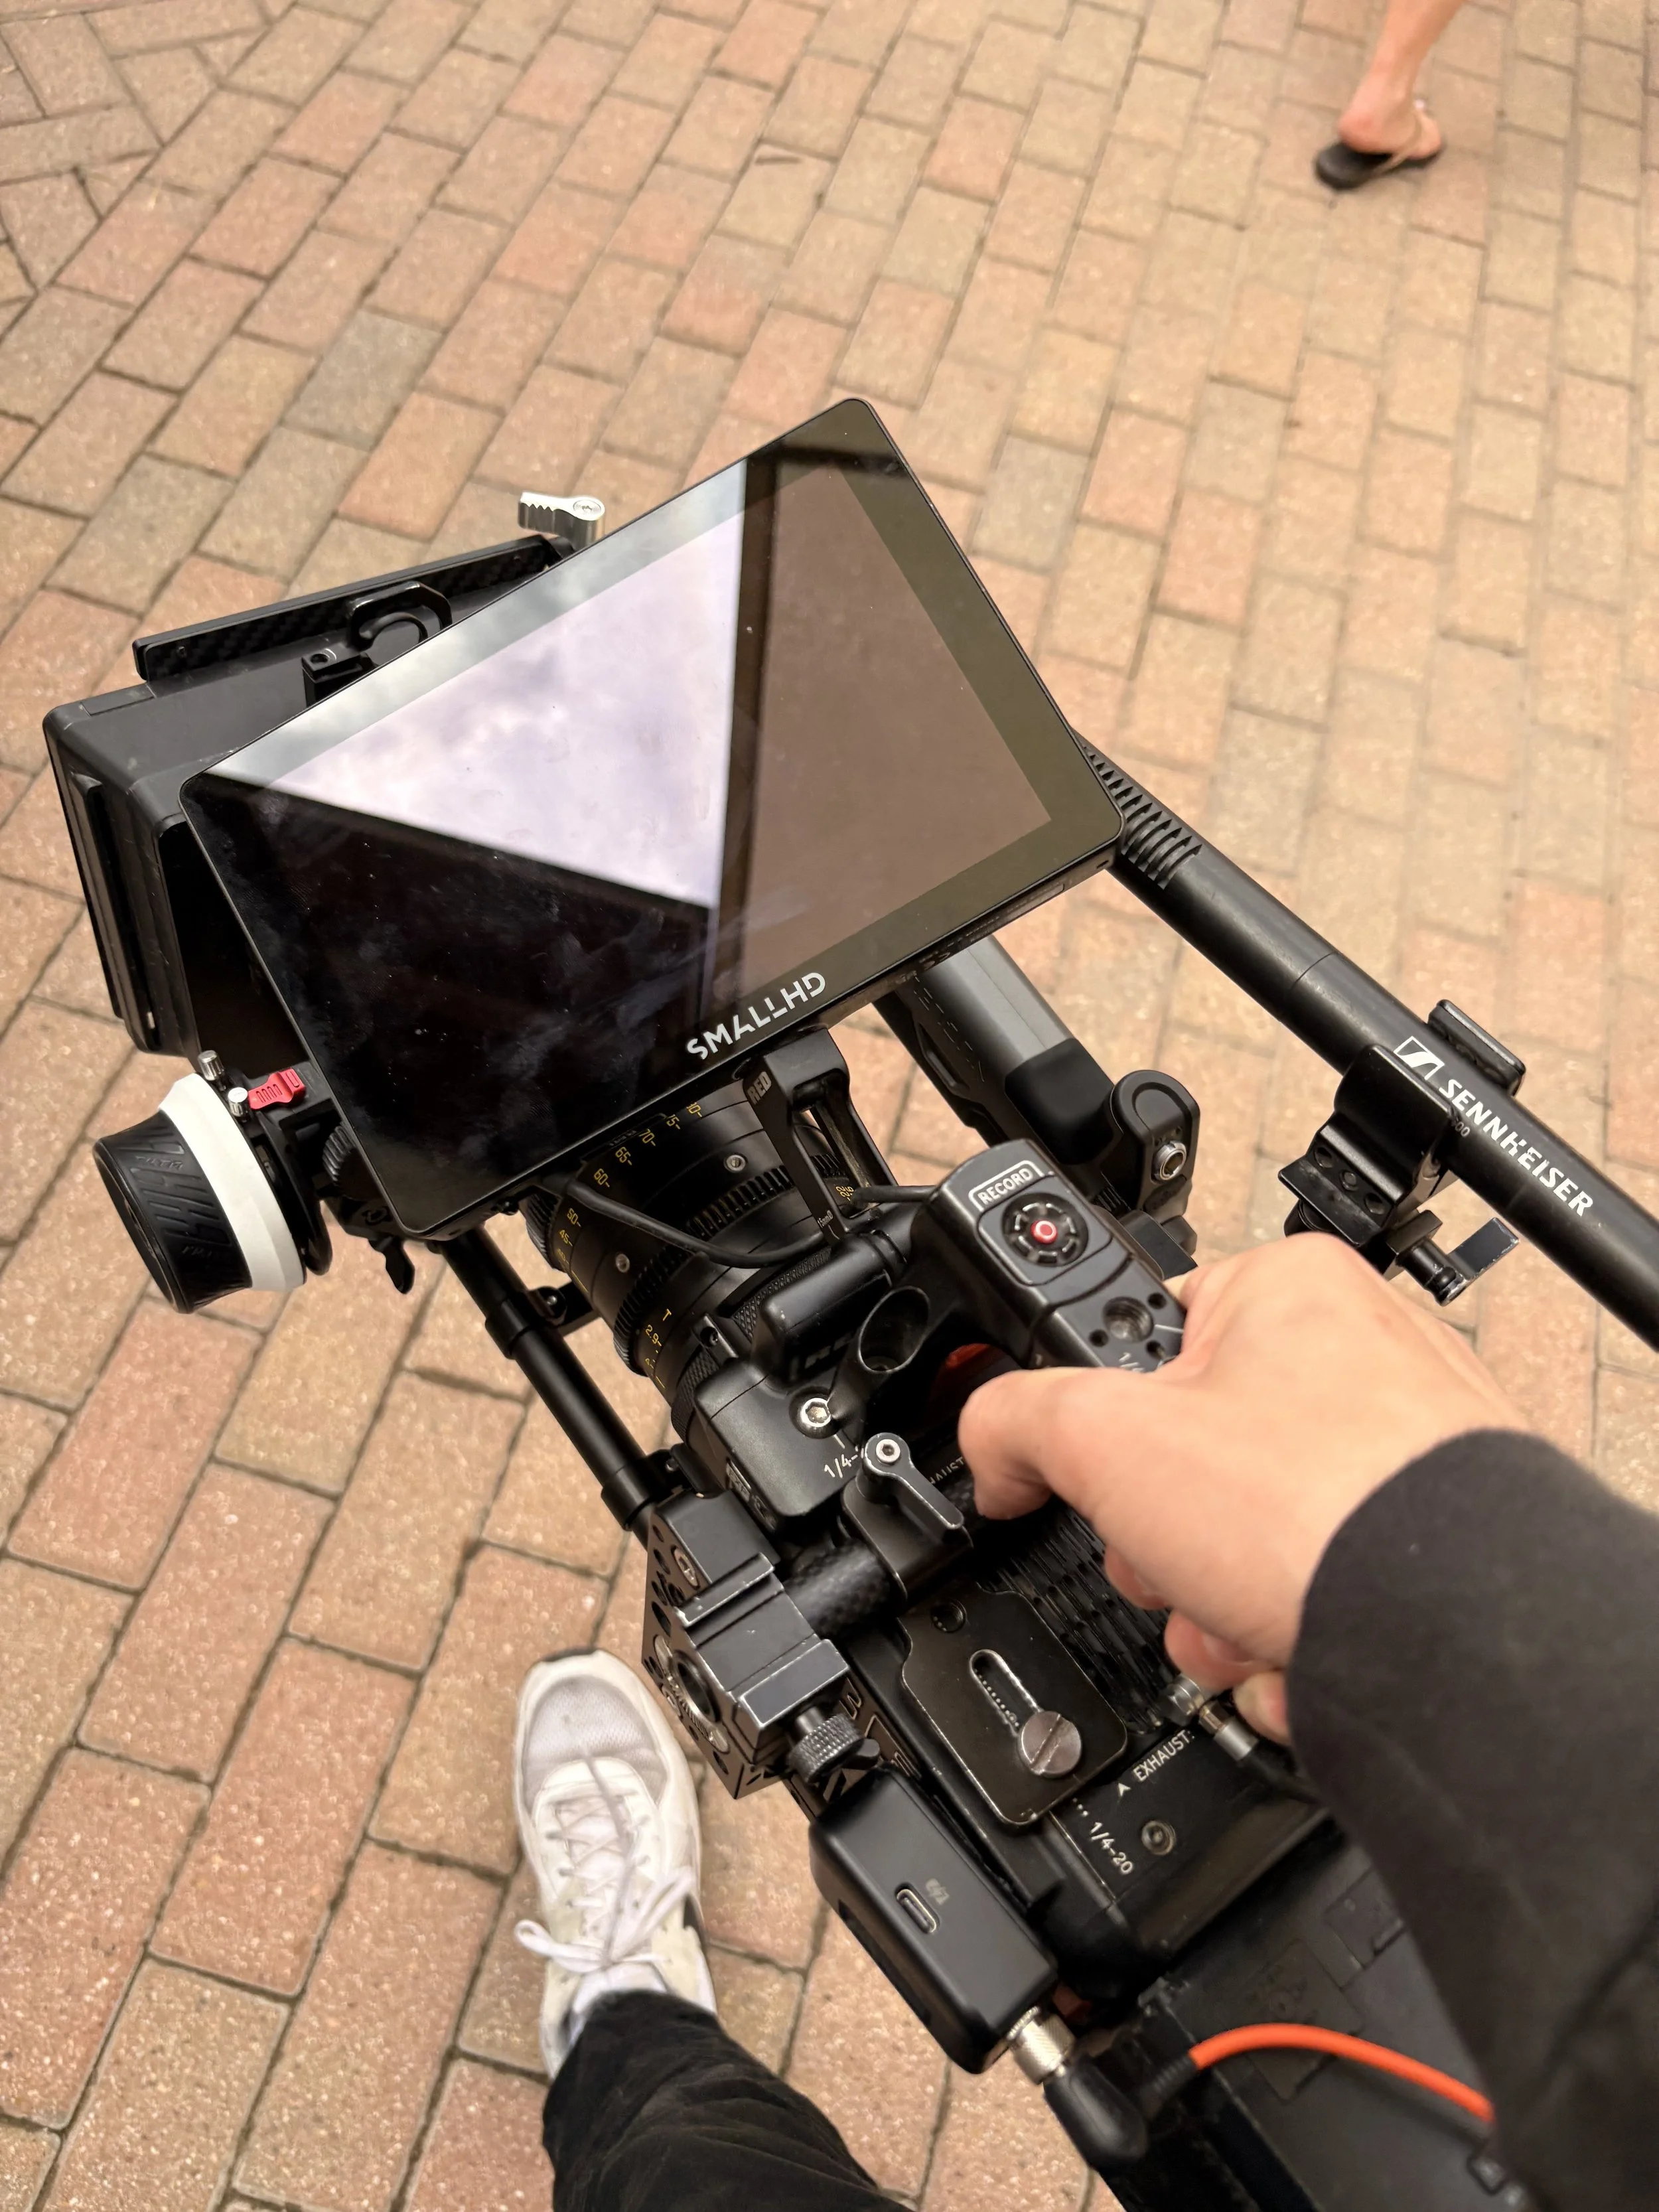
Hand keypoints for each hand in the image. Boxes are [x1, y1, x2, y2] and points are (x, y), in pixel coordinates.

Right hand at [958, 1234, 1522, 1739]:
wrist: (1456, 1641)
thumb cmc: (1320, 1508)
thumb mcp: (1103, 1438)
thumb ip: (1015, 1420)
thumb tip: (989, 1446)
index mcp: (1288, 1292)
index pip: (1146, 1346)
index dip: (1104, 1429)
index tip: (1096, 1476)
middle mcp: (1362, 1358)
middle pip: (1191, 1461)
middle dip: (1164, 1545)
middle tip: (1174, 1559)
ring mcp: (1406, 1456)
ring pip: (1250, 1543)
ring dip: (1216, 1607)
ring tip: (1240, 1620)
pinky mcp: (1433, 1547)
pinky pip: (1319, 1592)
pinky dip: (1290, 1636)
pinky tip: (1295, 1648)